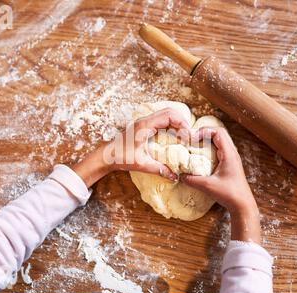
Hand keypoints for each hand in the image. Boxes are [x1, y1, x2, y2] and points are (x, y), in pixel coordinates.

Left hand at [71, 108, 190, 187]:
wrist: (106, 155)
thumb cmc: (121, 158)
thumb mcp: (141, 164)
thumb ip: (159, 169)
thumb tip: (174, 176)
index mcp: (145, 126)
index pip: (169, 116)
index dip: (182, 124)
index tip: (188, 137)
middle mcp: (145, 120)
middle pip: (170, 112)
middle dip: (183, 122)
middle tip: (190, 136)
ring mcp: (144, 122)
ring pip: (166, 114)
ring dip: (178, 122)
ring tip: (185, 135)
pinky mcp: (144, 126)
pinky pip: (161, 120)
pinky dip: (171, 125)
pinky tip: (175, 136)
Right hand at [181, 127, 260, 242]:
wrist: (243, 205)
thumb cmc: (229, 194)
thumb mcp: (208, 186)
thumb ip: (192, 180)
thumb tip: (180, 175)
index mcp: (229, 154)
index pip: (218, 132)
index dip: (204, 131)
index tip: (192, 139)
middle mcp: (232, 153)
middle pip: (219, 133)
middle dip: (204, 133)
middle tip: (192, 140)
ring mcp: (231, 158)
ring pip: (219, 141)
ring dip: (207, 141)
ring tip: (195, 146)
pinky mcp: (229, 164)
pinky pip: (219, 150)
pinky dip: (209, 149)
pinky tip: (201, 158)